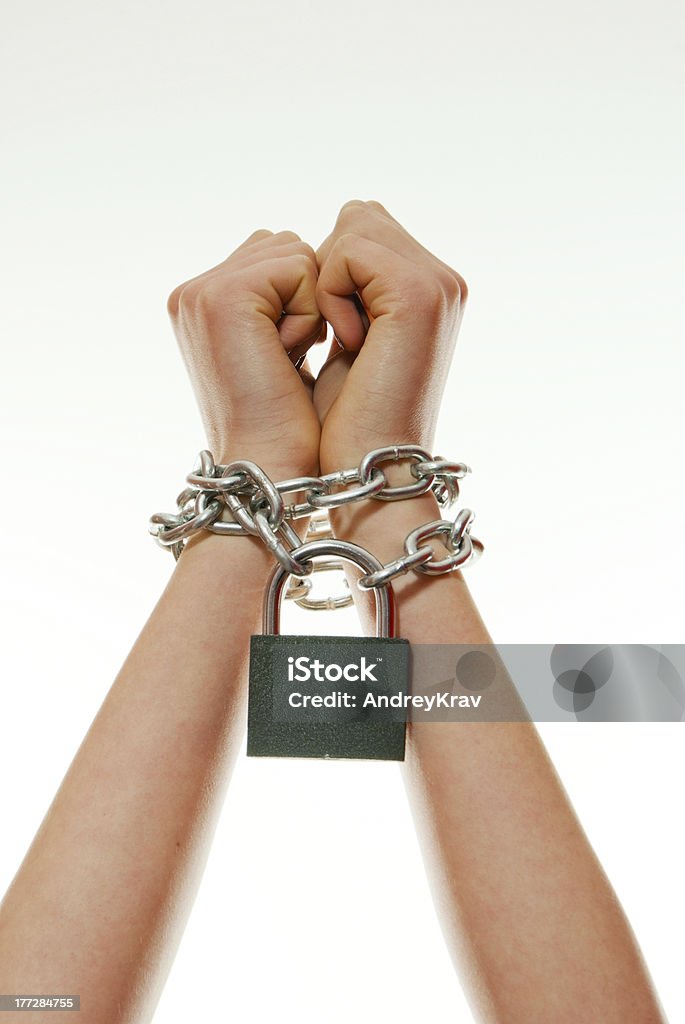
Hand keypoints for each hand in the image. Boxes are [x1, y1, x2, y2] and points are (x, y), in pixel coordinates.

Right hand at [166, 229, 325, 479]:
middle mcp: (192, 292)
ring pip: (295, 254)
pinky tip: (287, 356)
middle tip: (286, 358)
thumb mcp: (277, 347)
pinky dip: (308, 314)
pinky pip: (300, 268)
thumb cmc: (285, 422)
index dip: (300, 301)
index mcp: (199, 302)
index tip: (286, 357)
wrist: (270, 464)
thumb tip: (309, 259)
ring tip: (285, 358)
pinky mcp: (225, 295)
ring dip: (308, 306)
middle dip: (305, 297)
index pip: (274, 255)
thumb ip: (276, 298)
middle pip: (285, 245)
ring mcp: (202, 291)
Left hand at [312, 200, 467, 473]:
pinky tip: (344, 343)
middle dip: (327, 268)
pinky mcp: (419, 294)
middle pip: (359, 216)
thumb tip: (324, 240)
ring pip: (353, 226)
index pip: (364, 226)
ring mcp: (438, 284)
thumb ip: (349, 285)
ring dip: (326, 283)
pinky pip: (348, 250)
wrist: (367, 469)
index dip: (330, 271)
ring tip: (339, 341)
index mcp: (430, 289)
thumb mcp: (346, 340)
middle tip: (333, 337)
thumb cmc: (345, 421)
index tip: (332, 335)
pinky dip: (329, 294)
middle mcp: (443, 281)